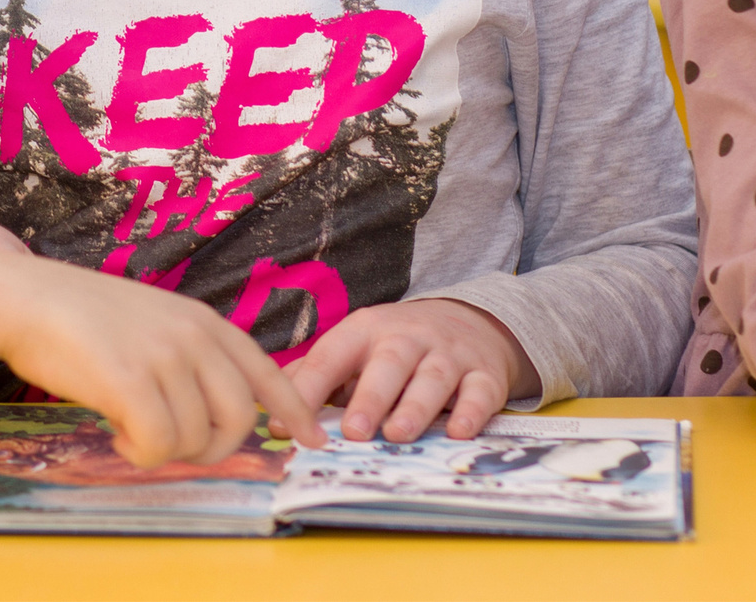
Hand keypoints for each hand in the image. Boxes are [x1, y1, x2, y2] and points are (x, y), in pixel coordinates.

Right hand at [0, 255, 326, 466]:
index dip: (295, 410)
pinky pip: (157, 446)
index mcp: (204, 322)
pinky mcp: (131, 382)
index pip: (266, 372)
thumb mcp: (153, 322)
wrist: (25, 299)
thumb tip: (213, 412)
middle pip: (238, 419)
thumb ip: (189, 356)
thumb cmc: (82, 316)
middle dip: (212, 448)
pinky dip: (139, 453)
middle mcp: (193, 337)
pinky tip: (116, 431)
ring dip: (163, 450)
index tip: (314, 439)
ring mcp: (164, 358)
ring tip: (129, 426)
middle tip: (176, 445)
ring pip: (194, 440)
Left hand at [281, 298, 539, 442]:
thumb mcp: (354, 347)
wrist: (470, 320)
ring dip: (416, 407)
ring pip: (434, 377)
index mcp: (365, 332)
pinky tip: (459, 432)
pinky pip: (480, 392)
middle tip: (354, 431)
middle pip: (389, 362)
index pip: (331, 356)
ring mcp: (450, 355)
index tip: (288, 425)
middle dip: (371, 397)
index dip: (308, 390)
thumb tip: (270, 414)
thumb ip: (313, 377)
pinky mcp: (485, 374)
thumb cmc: (396, 346)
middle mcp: (408, 338)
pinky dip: (471, 412)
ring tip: (398, 435)